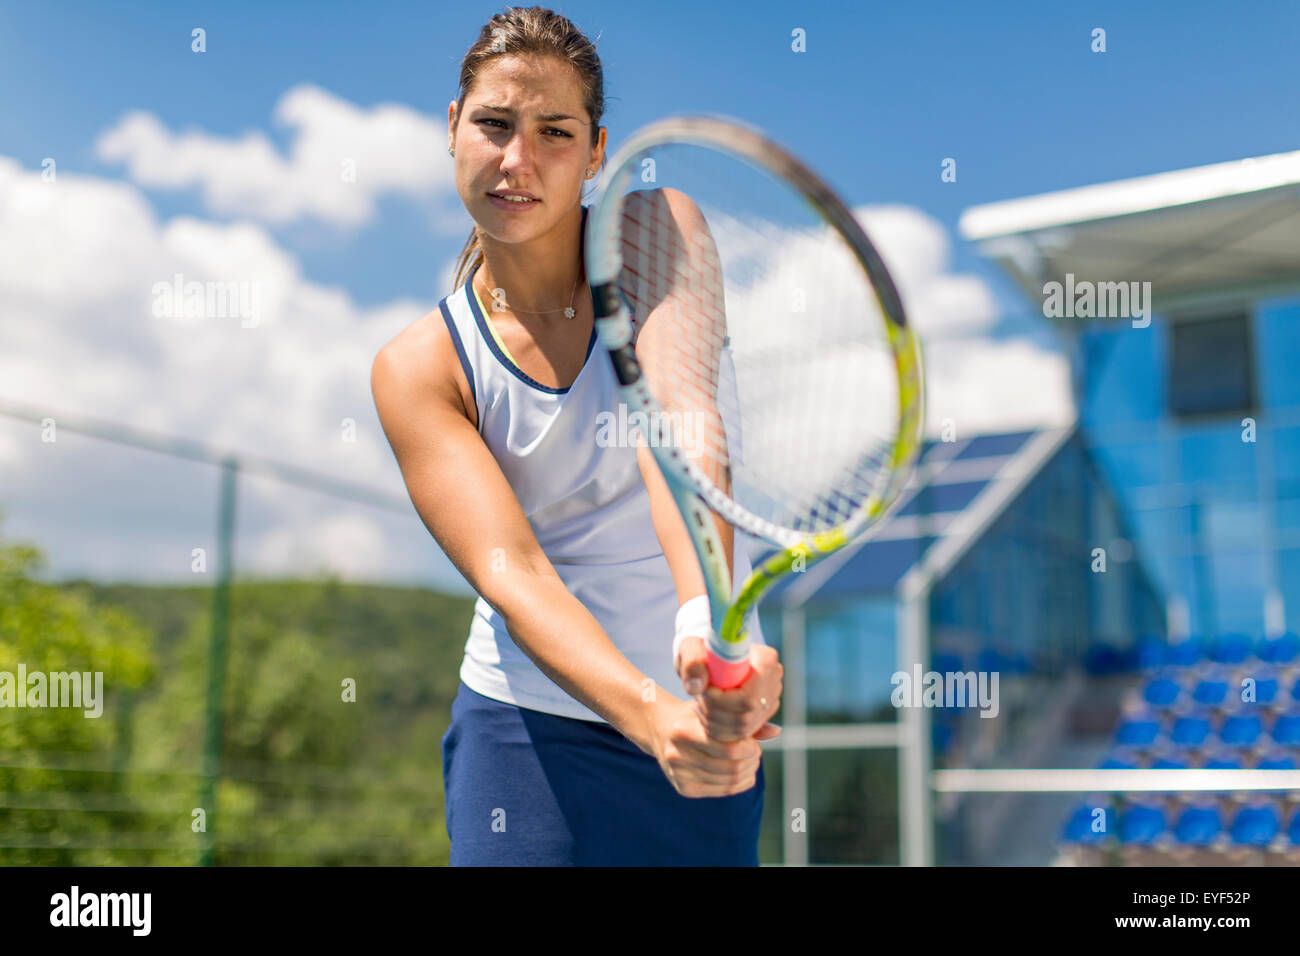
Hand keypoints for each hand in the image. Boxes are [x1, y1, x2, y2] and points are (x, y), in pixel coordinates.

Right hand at [648, 697, 763, 797]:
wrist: (659, 729)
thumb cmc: (694, 716)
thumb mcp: (713, 711)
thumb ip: (743, 722)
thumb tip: (777, 731)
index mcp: (684, 730)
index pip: (730, 748)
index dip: (750, 748)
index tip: (753, 742)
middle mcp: (677, 754)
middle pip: (731, 768)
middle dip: (751, 762)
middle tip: (755, 753)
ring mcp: (679, 773)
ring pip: (728, 782)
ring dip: (747, 773)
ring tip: (750, 761)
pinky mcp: (683, 788)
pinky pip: (720, 790)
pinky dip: (737, 784)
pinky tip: (741, 773)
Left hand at [676, 638, 782, 742]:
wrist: (708, 656)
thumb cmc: (699, 649)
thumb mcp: (690, 649)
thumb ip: (692, 664)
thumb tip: (695, 688)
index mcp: (764, 658)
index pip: (749, 696)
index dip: (722, 701)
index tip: (704, 692)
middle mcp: (773, 679)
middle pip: (747, 713)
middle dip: (716, 711)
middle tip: (698, 699)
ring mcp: (770, 698)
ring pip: (744, 726)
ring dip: (715, 722)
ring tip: (701, 704)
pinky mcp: (763, 713)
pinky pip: (743, 733)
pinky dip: (720, 729)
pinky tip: (708, 714)